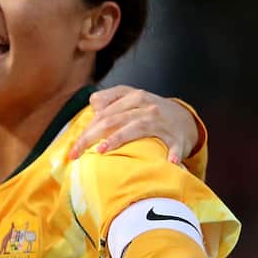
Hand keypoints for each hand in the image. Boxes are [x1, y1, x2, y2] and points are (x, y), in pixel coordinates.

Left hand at [69, 86, 201, 163]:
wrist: (184, 118)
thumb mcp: (129, 98)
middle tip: (76, 154)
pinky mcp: (177, 136)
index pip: (102, 112)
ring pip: (136, 127)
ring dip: (118, 139)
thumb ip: (107, 101)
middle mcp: (145, 105)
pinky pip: (174, 145)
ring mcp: (161, 121)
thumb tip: (92, 111)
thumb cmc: (149, 111)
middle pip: (112, 120)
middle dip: (90, 137)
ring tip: (102, 150)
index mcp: (132, 96)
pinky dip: (173, 153)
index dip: (86, 129)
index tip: (73, 147)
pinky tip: (169, 161)